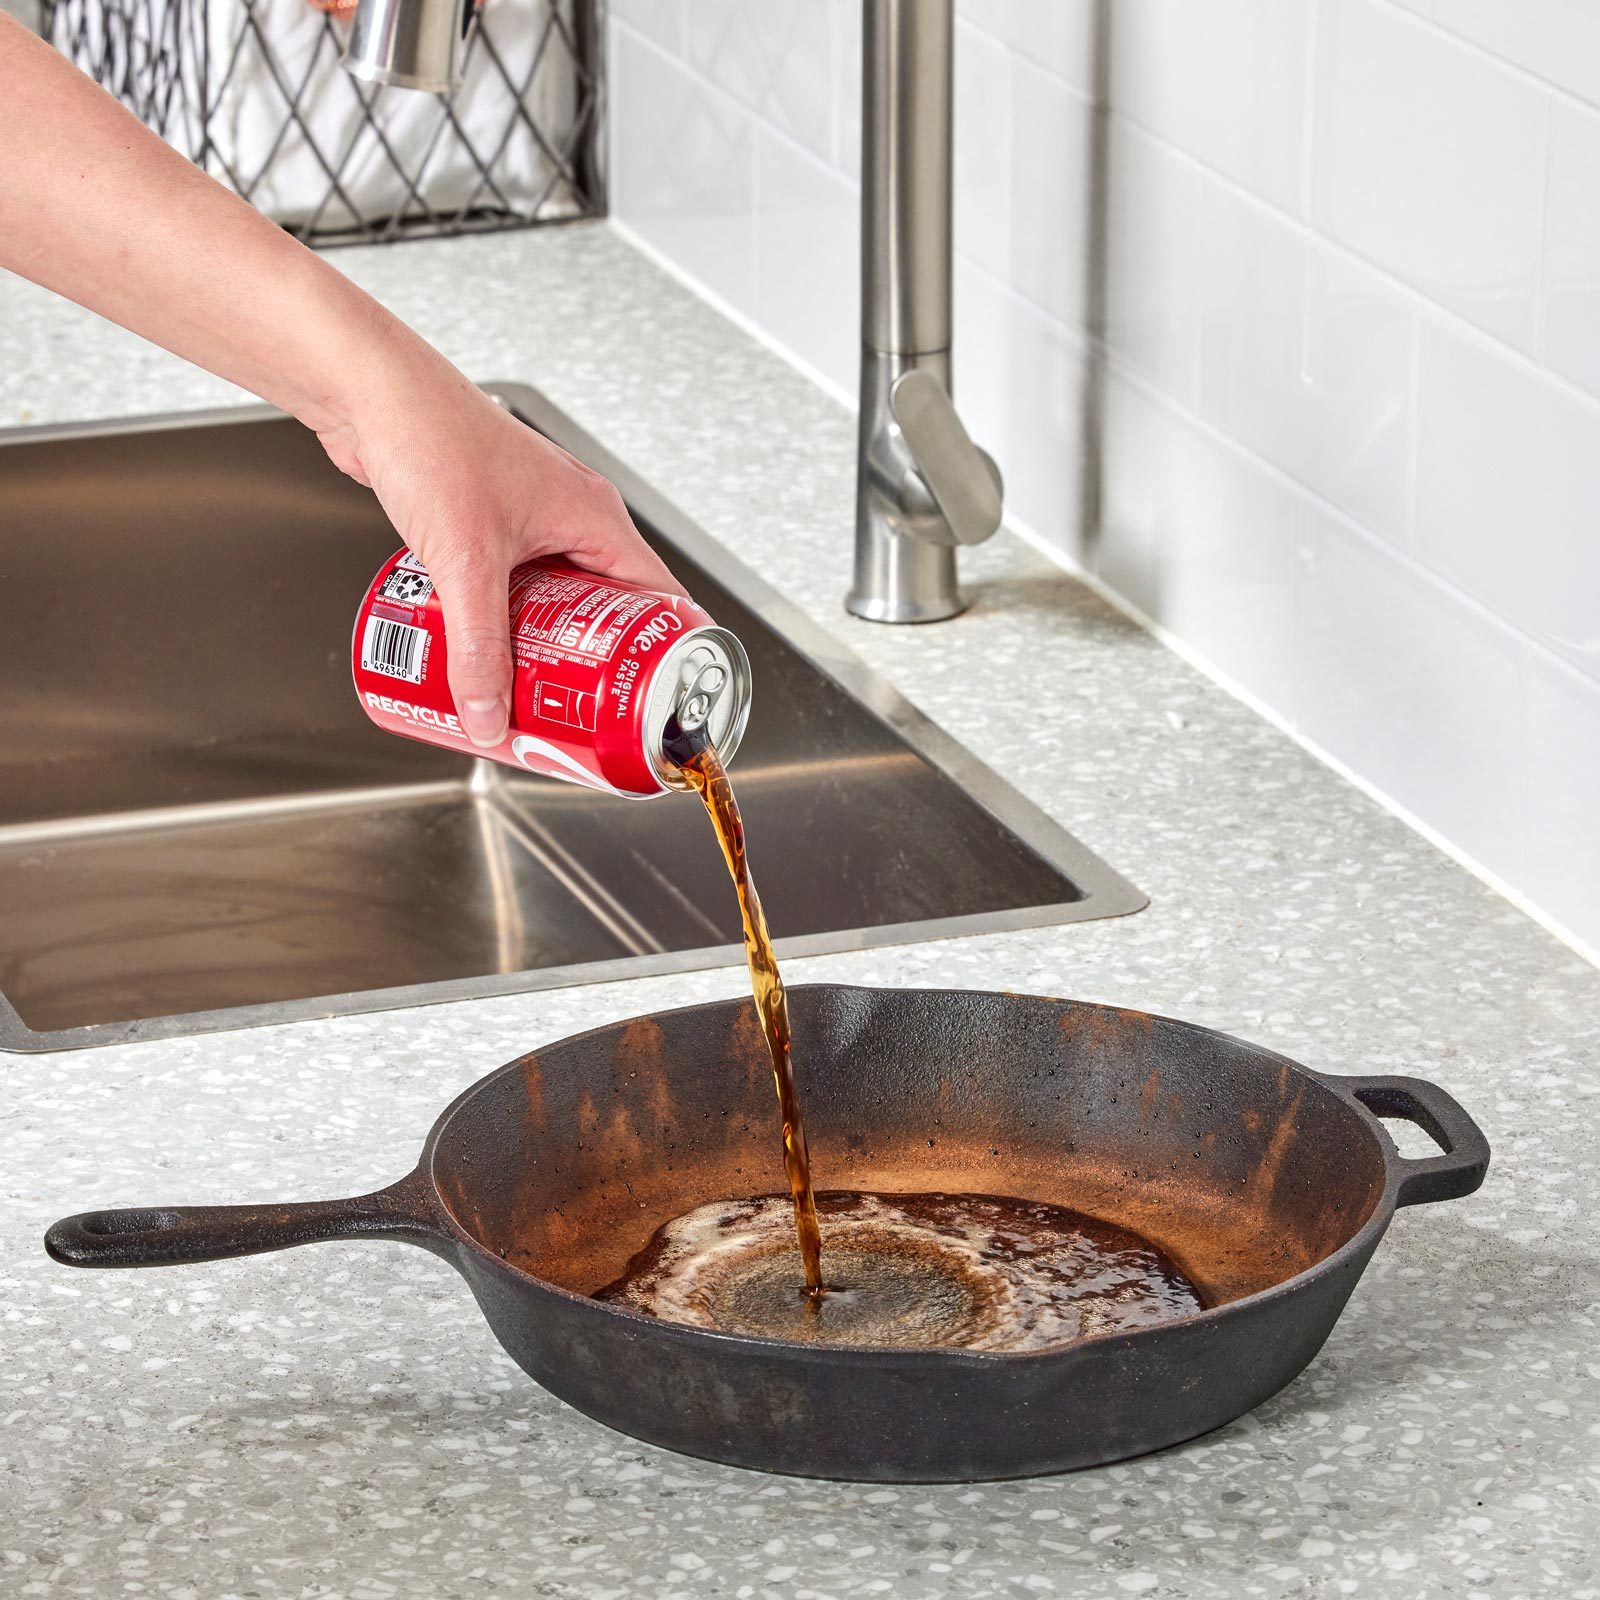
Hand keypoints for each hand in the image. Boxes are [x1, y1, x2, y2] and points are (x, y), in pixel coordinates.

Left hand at [317, 360, 684, 746]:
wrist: (366, 391)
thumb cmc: (429, 437)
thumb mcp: (464, 561)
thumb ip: (477, 647)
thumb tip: (487, 714)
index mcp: (595, 517)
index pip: (655, 600)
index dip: (657, 655)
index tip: (645, 701)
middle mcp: (572, 516)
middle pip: (603, 610)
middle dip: (589, 664)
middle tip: (577, 710)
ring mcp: (532, 519)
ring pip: (554, 601)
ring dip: (539, 644)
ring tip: (526, 687)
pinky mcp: (490, 523)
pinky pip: (513, 588)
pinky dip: (504, 622)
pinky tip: (479, 648)